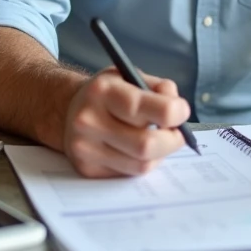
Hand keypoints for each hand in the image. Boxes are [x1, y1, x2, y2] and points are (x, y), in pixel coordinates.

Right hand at [63, 68, 191, 177]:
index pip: (142, 107)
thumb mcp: (130, 76)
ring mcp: (85, 148)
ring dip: (160, 154)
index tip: (182, 111)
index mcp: (102, 91)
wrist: (68, 110)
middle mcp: (89, 121)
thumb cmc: (109, 93)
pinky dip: (143, 163)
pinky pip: (130, 173)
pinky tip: (138, 150)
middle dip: (172, 140)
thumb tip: (179, 110)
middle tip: (178, 133)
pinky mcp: (87, 169)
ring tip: (159, 140)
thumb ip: (159, 88)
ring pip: (141, 164)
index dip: (173, 112)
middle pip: (145, 144)